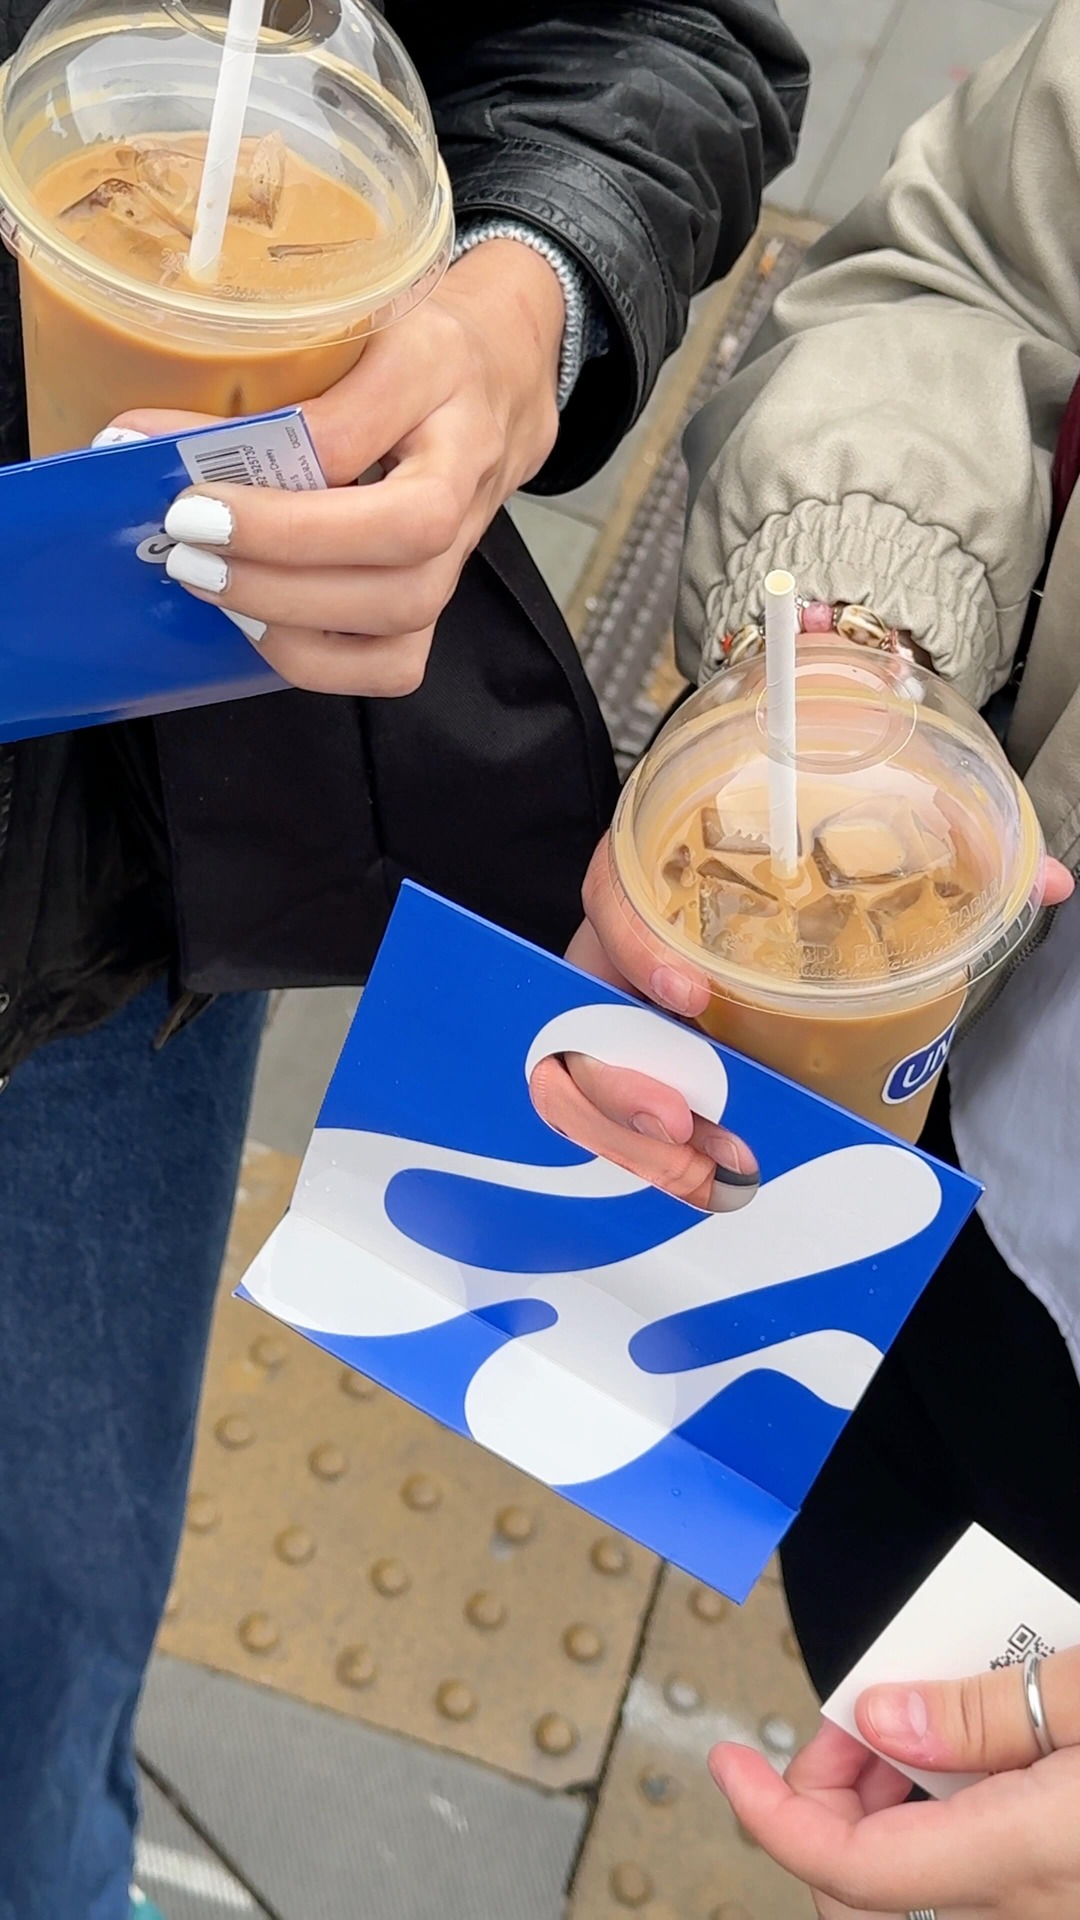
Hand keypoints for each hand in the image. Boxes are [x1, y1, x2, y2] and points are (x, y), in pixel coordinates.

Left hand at [107, 239, 564, 694]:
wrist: (502, 380)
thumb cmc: (411, 347)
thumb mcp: (355, 320)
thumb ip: (277, 374)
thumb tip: (154, 438)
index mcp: (440, 377)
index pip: (360, 435)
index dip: (267, 462)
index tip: (183, 476)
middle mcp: (464, 472)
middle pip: (403, 538)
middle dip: (280, 553)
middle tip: (186, 541)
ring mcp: (459, 550)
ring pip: (401, 613)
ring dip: (292, 611)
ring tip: (212, 584)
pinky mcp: (439, 603)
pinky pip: (396, 664)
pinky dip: (322, 662)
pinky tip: (261, 628)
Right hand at [530, 833, 1072, 1206]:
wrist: (762, 905)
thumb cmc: (802, 886)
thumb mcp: (863, 872)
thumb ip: (949, 867)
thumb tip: (1052, 882)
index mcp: (662, 881)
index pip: (615, 892)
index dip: (637, 945)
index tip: (693, 994)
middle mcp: (623, 946)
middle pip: (580, 1010)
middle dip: (622, 1083)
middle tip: (689, 1128)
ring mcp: (608, 1012)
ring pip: (574, 1077)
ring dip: (625, 1137)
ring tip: (699, 1173)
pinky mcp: (614, 1069)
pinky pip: (590, 1117)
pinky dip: (627, 1156)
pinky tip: (688, 1185)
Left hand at [709, 1644, 1079, 1916]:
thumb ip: (982, 1710)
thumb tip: (881, 1718)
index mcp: (1019, 1853)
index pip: (851, 1864)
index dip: (771, 1815)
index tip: (730, 1764)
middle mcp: (1024, 1906)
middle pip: (865, 1887)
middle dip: (829, 1798)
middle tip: (851, 1721)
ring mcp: (1043, 1911)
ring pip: (909, 1890)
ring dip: (880, 1809)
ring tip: (906, 1725)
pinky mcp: (1056, 1901)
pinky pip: (961, 1884)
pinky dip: (930, 1823)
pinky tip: (958, 1760)